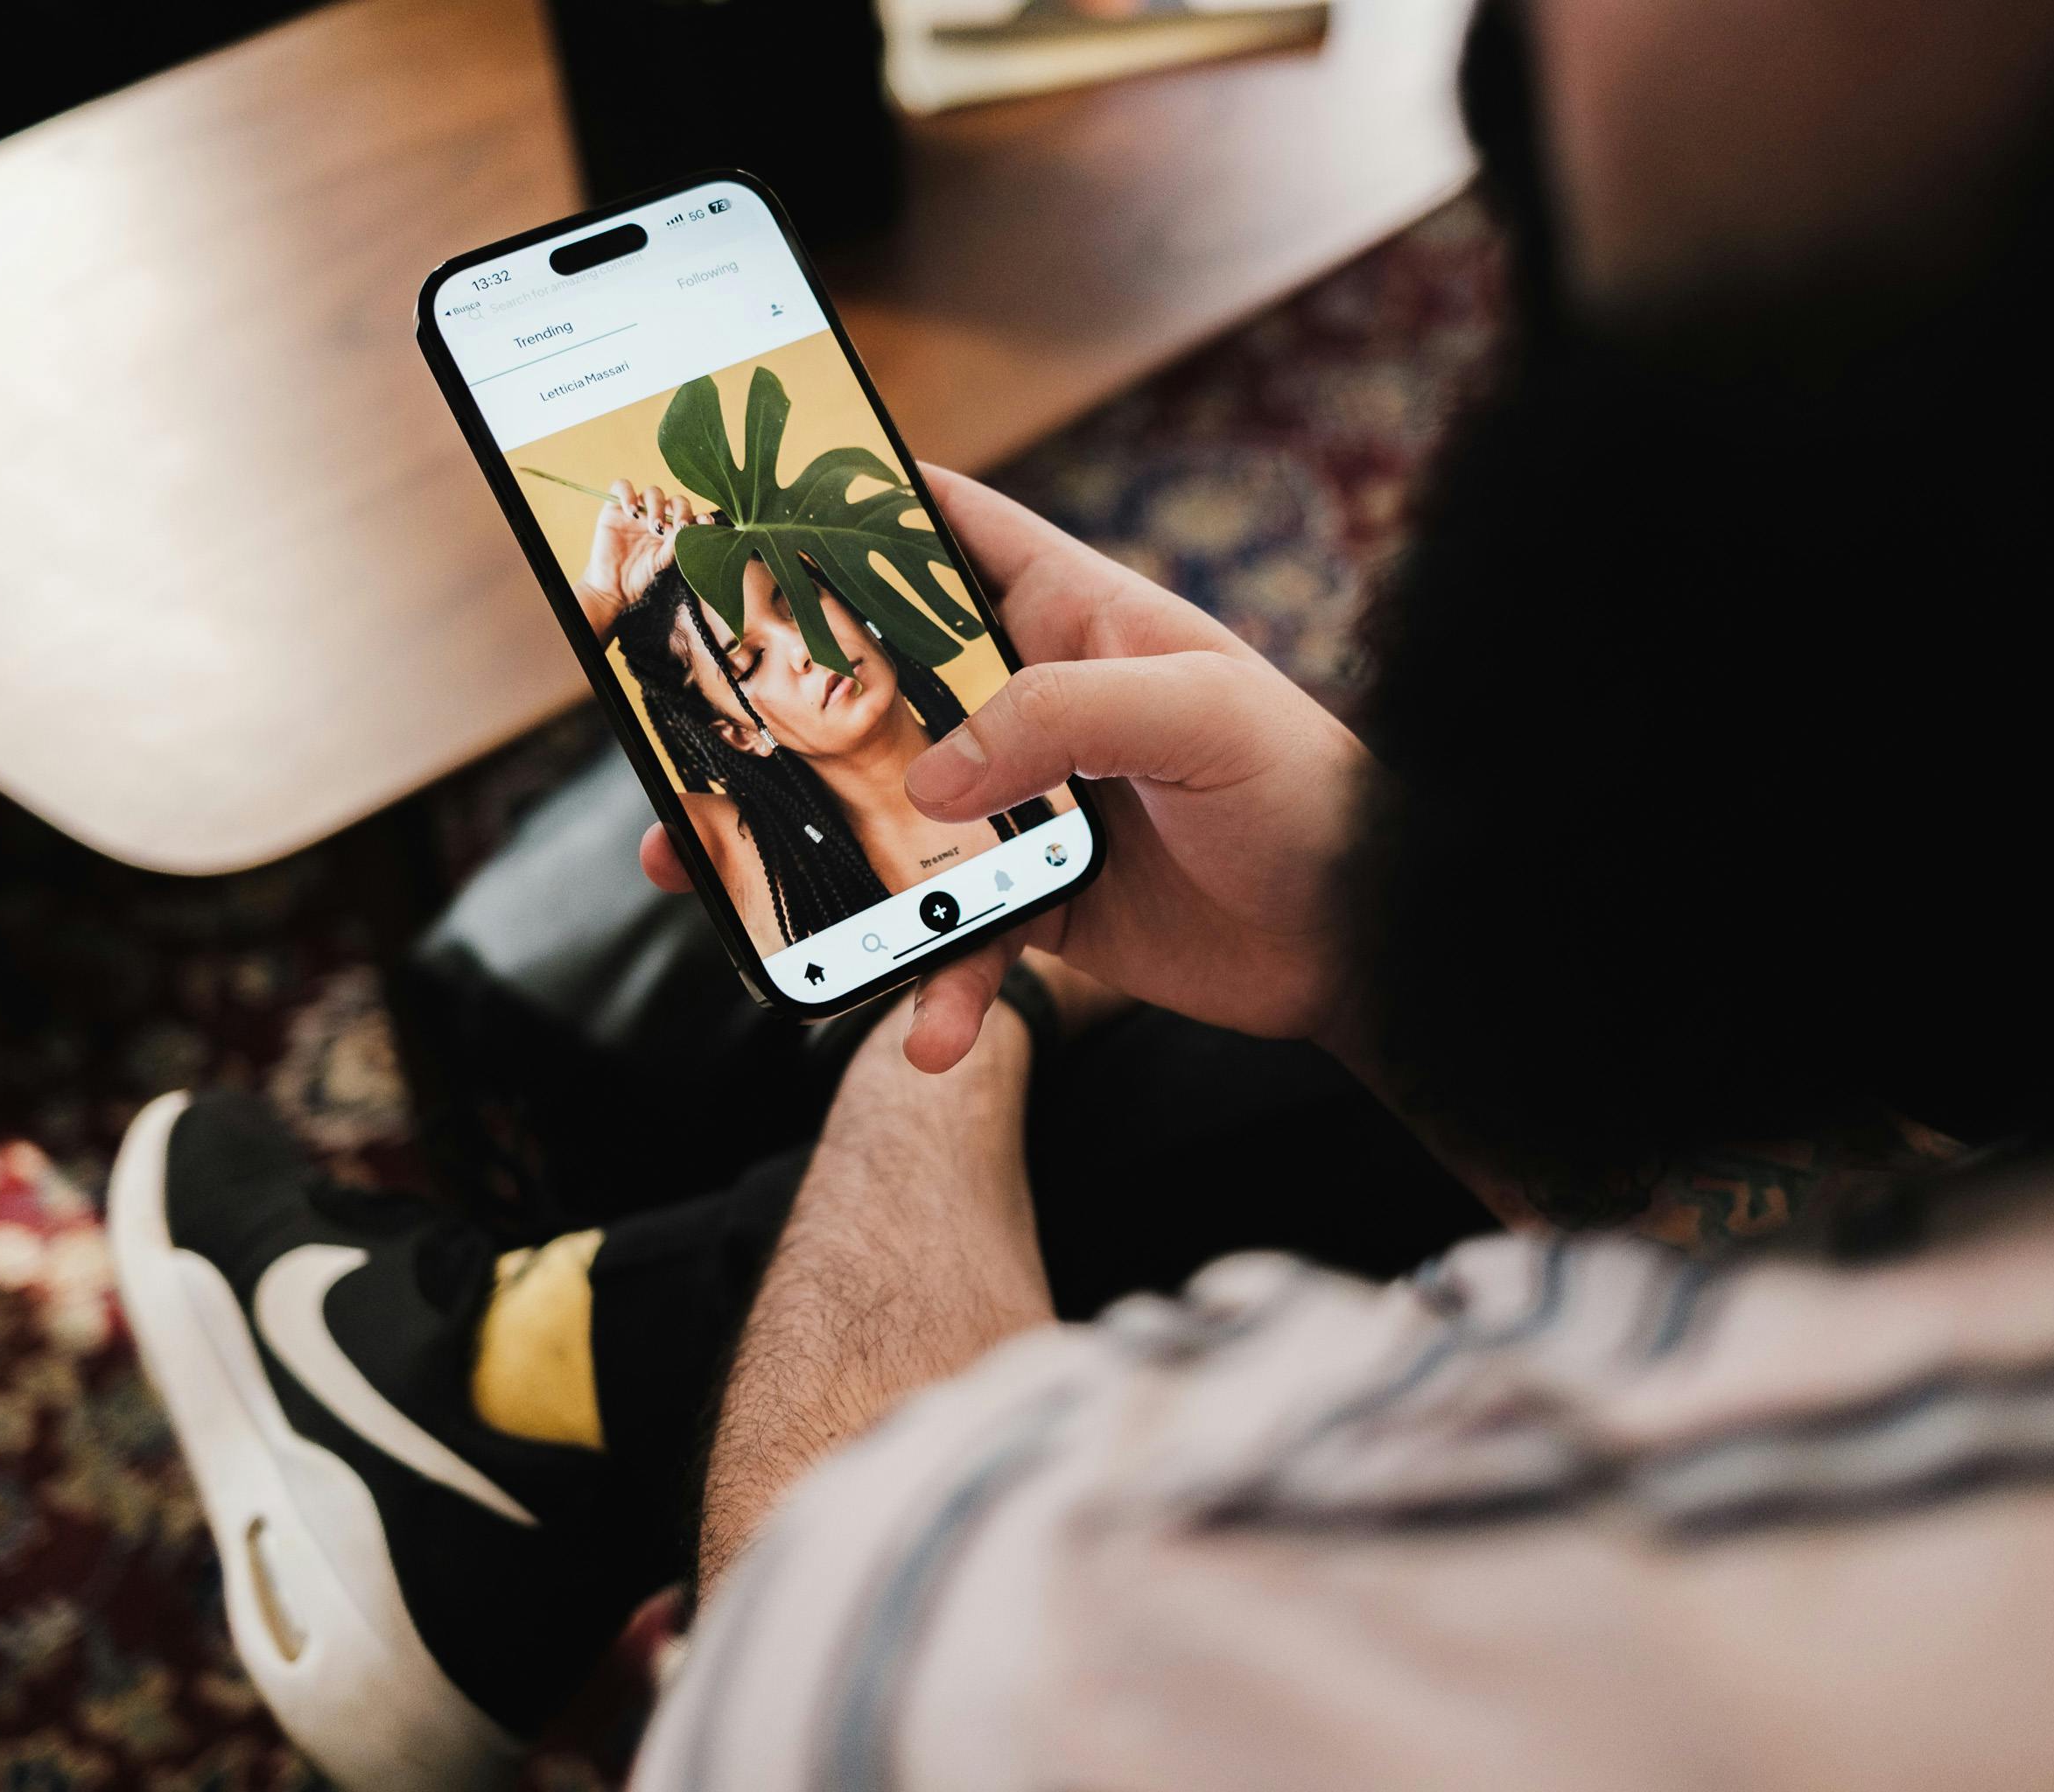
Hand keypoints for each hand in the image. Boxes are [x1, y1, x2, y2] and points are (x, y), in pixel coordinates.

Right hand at [574, 482, 698, 638]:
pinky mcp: (615, 507)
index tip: (706, 522)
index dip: (699, 515)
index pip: (690, 514)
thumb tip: (693, 528)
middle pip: (675, 501)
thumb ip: (676, 543)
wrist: (613, 588)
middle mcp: (658, 517)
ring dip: (657, 507)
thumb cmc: (641, 577)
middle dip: (681, 511)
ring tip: (654, 527)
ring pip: (653, 493)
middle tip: (680, 527)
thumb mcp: (662, 561)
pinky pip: (621, 487)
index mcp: (673, 529)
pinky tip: (632, 511)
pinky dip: (628, 494)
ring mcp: (638, 511)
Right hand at [644, 468, 1373, 1070]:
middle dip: (783, 710)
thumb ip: (1064, 719)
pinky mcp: (1046, 908)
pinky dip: (932, 986)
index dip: (862, 502)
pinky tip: (925, 1036)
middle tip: (682, 733)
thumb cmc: (1313, 797)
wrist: (1371, 946)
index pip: (955, 529)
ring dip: (813, 862)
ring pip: (893, 823)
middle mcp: (1041, 705)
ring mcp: (1035, 809)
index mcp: (1080, 618)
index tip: (753, 503)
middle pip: (884, 687)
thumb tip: (933, 778)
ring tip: (719, 895)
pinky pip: (956, 939)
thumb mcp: (1202, 720)